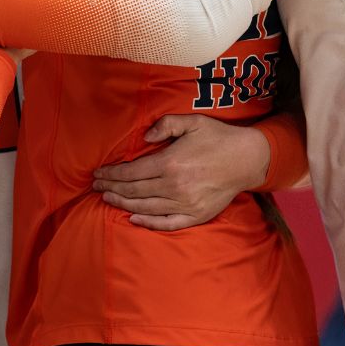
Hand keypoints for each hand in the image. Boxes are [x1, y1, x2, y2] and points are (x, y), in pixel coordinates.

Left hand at [91, 115, 270, 230]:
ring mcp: (185, 203)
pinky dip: (148, 223)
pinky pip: (167, 223)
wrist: (247, 159)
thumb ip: (165, 126)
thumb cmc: (218, 138)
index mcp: (170, 163)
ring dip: (123, 203)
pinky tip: (133, 219)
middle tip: (96, 186)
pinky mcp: (196, 215)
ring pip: (146, 207)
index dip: (112, 174)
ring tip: (107, 198)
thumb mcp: (192, 122)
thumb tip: (144, 138)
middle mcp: (175, 186)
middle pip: (134, 190)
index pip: (132, 172)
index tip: (99, 173)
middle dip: (112, 187)